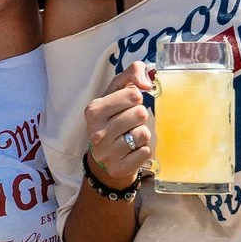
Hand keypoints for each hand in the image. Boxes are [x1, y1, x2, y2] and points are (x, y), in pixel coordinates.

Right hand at [84, 63, 155, 187]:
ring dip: (142, 134)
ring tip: (129, 136)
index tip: (126, 106)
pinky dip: (143, 150)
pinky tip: (131, 151)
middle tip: (128, 123)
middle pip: (140, 113)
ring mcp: (106, 153)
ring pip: (143, 134)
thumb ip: (132, 73)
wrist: (105, 157)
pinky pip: (145, 152)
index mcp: (94, 110)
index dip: (136, 100)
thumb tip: (147, 82)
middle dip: (139, 117)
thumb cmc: (114, 118)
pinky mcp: (118, 168)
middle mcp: (96, 132)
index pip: (134, 95)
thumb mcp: (118, 91)